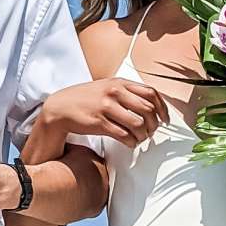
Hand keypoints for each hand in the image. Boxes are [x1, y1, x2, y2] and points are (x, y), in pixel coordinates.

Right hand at [39, 77, 167, 146]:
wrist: (60, 108)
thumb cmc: (85, 99)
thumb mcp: (107, 87)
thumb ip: (127, 92)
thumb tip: (150, 105)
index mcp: (120, 82)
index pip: (151, 93)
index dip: (162, 108)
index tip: (165, 119)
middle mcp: (115, 92)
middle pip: (148, 110)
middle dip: (153, 124)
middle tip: (151, 132)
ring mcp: (107, 107)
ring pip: (138, 124)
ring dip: (143, 135)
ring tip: (139, 139)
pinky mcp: (100, 123)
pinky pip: (124, 135)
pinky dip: (131, 142)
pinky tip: (130, 143)